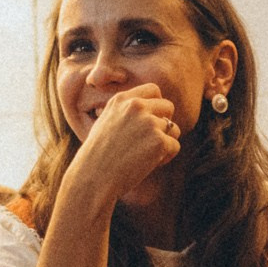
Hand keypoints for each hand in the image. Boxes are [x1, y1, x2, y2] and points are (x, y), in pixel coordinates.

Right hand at [66, 83, 180, 206]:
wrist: (93, 177)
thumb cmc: (96, 156)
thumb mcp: (104, 123)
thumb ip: (124, 113)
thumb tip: (147, 113)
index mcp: (122, 99)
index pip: (153, 89)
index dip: (157, 105)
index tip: (152, 120)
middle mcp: (137, 106)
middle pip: (168, 107)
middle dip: (165, 124)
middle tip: (152, 141)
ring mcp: (149, 123)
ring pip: (174, 129)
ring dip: (165, 143)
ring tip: (147, 157)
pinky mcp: (159, 141)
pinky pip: (175, 146)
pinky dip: (166, 157)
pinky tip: (150, 165)